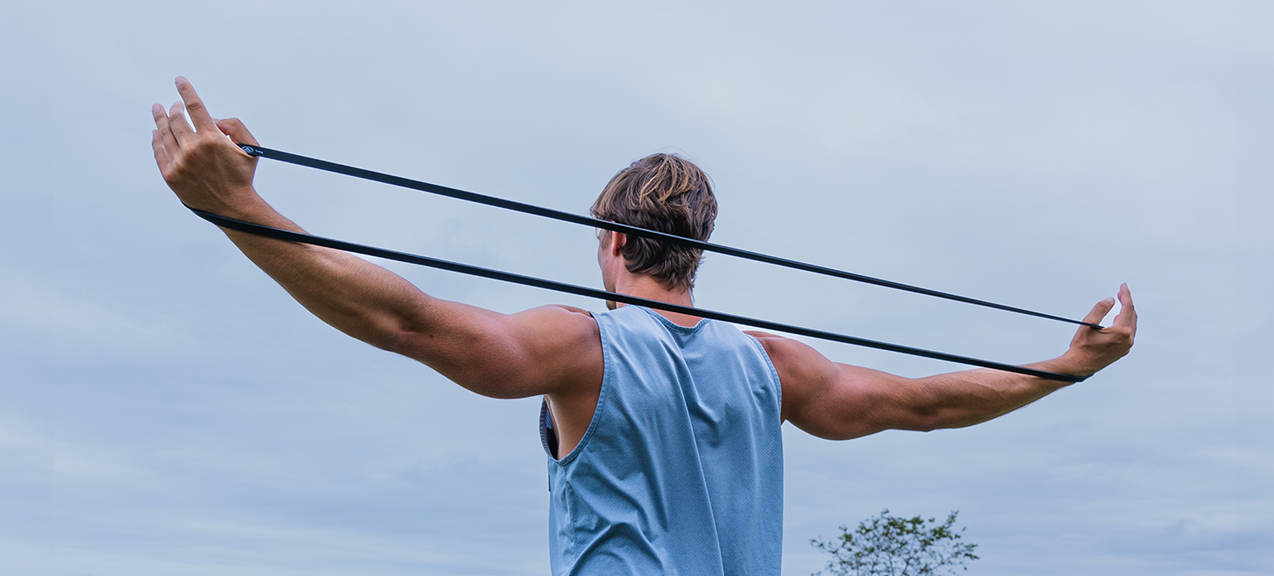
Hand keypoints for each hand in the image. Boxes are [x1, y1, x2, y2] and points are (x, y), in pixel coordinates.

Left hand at [151, 77, 261, 217]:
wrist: (233, 207)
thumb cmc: (242, 175)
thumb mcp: (250, 147)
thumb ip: (235, 125)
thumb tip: (214, 119)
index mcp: (212, 139)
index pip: (194, 106)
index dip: (186, 90)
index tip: (179, 80)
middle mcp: (193, 149)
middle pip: (176, 118)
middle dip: (174, 108)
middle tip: (174, 105)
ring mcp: (179, 162)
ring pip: (164, 133)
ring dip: (160, 119)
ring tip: (157, 110)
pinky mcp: (171, 175)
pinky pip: (159, 152)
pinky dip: (156, 140)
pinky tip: (156, 132)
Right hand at [1059, 283, 1137, 376]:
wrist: (1079, 366)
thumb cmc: (1082, 347)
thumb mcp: (1088, 323)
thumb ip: (1100, 308)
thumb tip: (1111, 300)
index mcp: (1121, 332)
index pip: (1127, 308)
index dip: (1126, 295)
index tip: (1123, 286)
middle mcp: (1128, 339)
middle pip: (1132, 315)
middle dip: (1127, 302)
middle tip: (1120, 293)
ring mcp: (1126, 346)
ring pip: (1131, 325)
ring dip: (1127, 313)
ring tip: (1121, 303)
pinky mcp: (1123, 351)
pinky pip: (1129, 333)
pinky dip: (1125, 323)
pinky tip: (1119, 319)